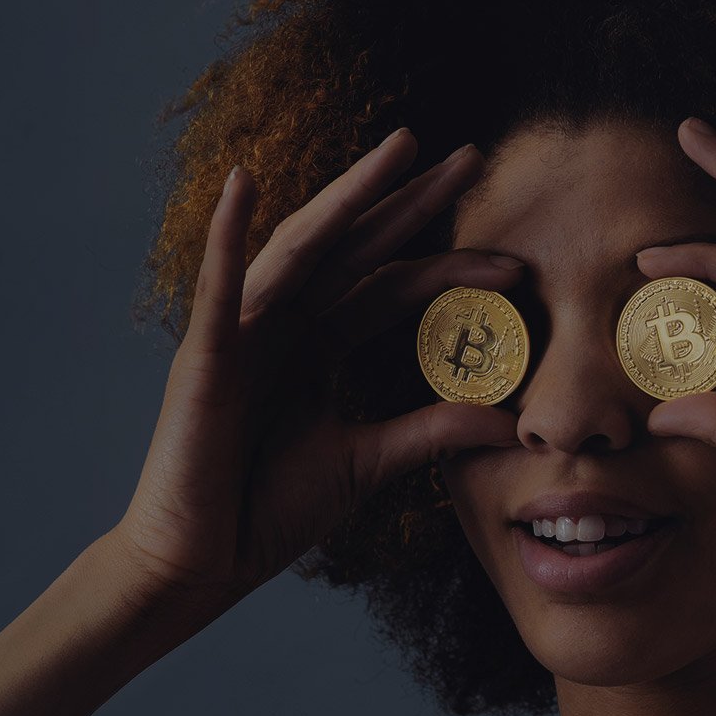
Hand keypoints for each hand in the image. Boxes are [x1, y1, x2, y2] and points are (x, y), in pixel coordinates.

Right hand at [114, 129, 522, 600]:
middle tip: (471, 157)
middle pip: (356, 248)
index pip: (391, 287)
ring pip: (301, 249)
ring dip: (346, 196)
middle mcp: (281, 326)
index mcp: (317, 347)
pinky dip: (226, 237)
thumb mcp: (367, 463)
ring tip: (396, 151)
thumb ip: (432, 432)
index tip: (515, 265)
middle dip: (411, 201)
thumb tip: (512, 424)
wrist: (200, 565)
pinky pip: (219, 291)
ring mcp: (241, 335)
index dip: (450, 268)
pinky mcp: (203, 359)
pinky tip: (241, 186)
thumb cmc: (266, 511)